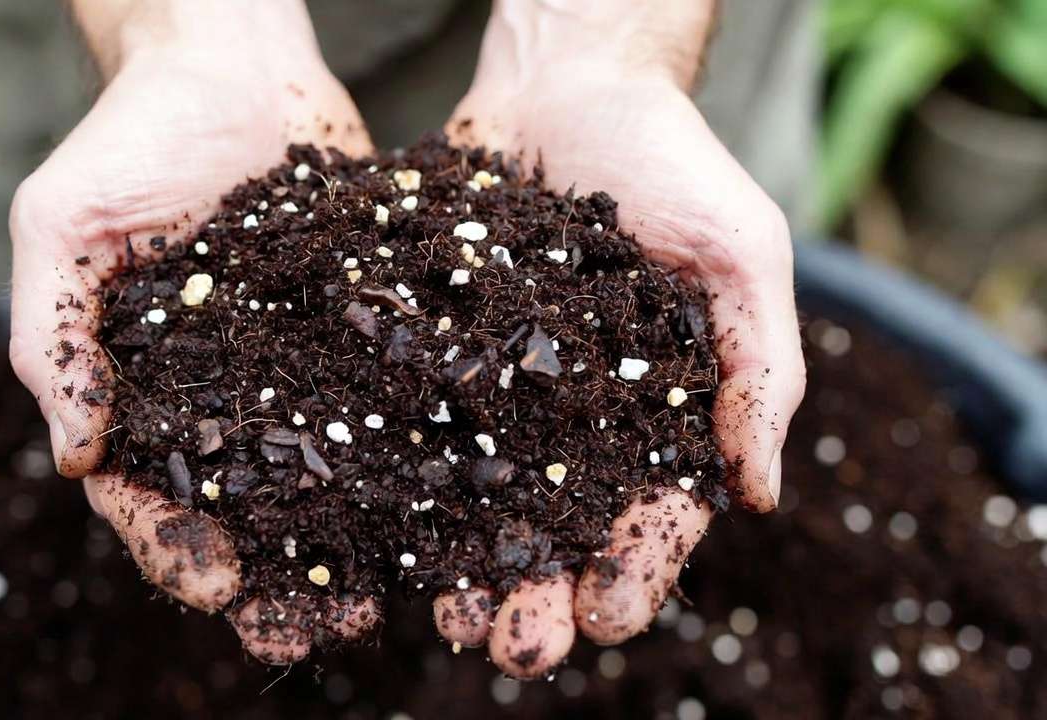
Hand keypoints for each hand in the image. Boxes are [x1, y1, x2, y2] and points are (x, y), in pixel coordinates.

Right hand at [7, 0, 375, 663]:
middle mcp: (220, 393)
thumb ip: (53, 339)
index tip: (218, 590)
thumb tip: (72, 457)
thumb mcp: (61, 227)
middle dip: (272, 575)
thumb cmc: (129, 138)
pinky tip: (441, 501)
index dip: (175, 547)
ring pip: (321, 472)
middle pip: (242, 506)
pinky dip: (406, 455)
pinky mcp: (359, 331)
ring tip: (385, 599)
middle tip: (311, 635)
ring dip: (347, 542)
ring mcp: (292, 366)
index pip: (145, 492)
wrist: (232, 65)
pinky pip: (382, 401)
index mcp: (139, 388)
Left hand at [436, 1, 804, 677]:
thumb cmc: (673, 161)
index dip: (639, 565)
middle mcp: (572, 416)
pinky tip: (372, 526)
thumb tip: (760, 496)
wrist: (569, 82)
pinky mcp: (431, 348)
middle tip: (517, 646)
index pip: (655, 509)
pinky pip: (411, 419)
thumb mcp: (741, 253)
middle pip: (558, 526)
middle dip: (542, 591)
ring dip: (462, 563)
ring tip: (443, 618)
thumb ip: (762, 367)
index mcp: (657, 410)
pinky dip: (395, 476)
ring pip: (477, 494)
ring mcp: (496, 387)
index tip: (614, 614)